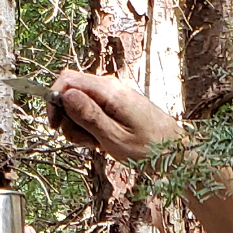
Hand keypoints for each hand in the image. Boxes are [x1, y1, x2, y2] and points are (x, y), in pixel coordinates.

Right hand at [49, 69, 183, 163]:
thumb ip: (89, 116)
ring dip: (79, 125)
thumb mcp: (115, 138)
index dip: (54, 100)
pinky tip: (102, 142)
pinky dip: (90, 127)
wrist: (178, 153)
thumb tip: (65, 95)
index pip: (67, 79)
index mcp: (110, 91)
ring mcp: (114, 96)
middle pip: (71, 91)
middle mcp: (111, 87)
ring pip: (80, 103)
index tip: (54, 126)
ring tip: (96, 144)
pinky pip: (93, 111)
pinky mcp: (117, 105)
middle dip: (67, 117)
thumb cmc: (152, 149)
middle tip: (81, 141)